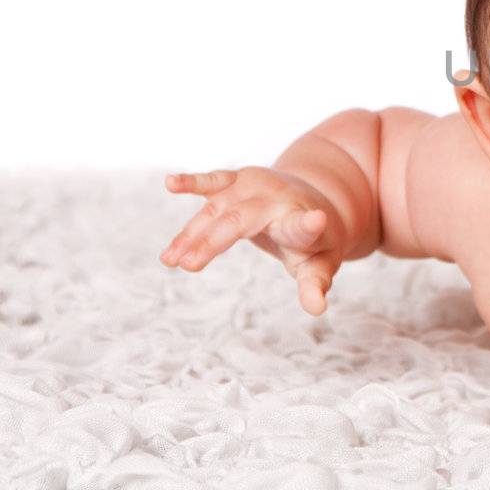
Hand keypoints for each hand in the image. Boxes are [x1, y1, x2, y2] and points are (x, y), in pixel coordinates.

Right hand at [161, 167, 345, 315]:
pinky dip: (192, 181)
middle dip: (214, 240)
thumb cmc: (314, 242)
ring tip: (169, 259)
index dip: (307, 225)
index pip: (303, 227)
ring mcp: (256, 186)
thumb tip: (316, 309)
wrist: (314, 200)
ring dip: (191, 232)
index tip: (315, 220)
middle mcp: (277, 199)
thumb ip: (315, 284)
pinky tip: (171, 183)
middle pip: (241, 219)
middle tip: (188, 266)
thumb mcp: (320, 265)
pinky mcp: (238, 180)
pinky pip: (213, 180)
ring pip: (217, 208)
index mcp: (301, 222)